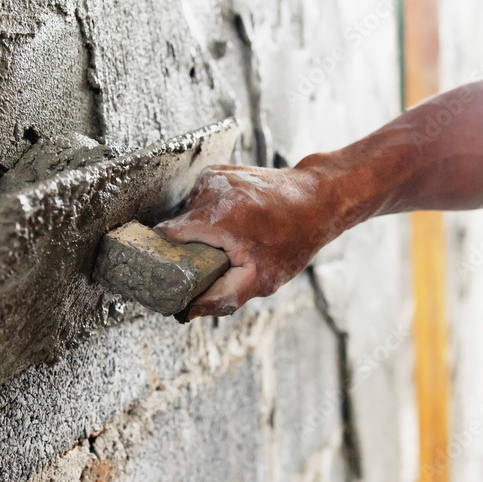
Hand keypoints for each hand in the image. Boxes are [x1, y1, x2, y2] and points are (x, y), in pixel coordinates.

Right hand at [154, 162, 344, 318]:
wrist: (317, 199)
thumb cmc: (293, 239)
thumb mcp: (261, 279)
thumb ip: (222, 297)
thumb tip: (187, 311)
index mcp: (216, 217)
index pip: (165, 236)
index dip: (165, 256)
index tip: (173, 270)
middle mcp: (209, 191)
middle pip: (176, 227)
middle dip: (188, 247)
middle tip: (213, 260)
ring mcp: (212, 177)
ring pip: (186, 213)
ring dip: (199, 230)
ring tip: (227, 239)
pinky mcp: (216, 170)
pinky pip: (198, 199)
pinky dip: (208, 213)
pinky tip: (231, 221)